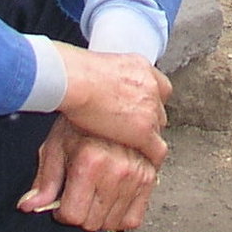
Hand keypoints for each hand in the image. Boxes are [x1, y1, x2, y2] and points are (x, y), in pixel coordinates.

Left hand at [19, 117, 159, 231]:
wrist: (110, 101)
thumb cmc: (81, 122)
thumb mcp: (56, 146)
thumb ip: (44, 180)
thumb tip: (28, 205)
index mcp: (90, 162)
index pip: (73, 215)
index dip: (62, 213)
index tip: (63, 204)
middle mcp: (116, 170)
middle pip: (92, 223)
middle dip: (81, 214)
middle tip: (79, 196)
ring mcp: (136, 175)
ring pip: (112, 223)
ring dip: (100, 215)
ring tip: (95, 194)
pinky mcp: (149, 177)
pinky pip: (133, 218)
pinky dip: (121, 216)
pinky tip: (112, 199)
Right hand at [54, 47, 169, 160]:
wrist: (73, 80)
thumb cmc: (73, 75)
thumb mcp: (99, 68)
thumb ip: (111, 79)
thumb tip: (102, 88)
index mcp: (140, 67)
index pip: (158, 87)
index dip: (150, 102)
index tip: (141, 111)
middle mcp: (151, 86)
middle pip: (159, 110)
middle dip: (148, 121)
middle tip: (133, 132)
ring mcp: (150, 108)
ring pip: (158, 130)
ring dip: (147, 138)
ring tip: (136, 150)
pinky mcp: (144, 131)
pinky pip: (156, 150)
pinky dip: (151, 158)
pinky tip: (144, 164)